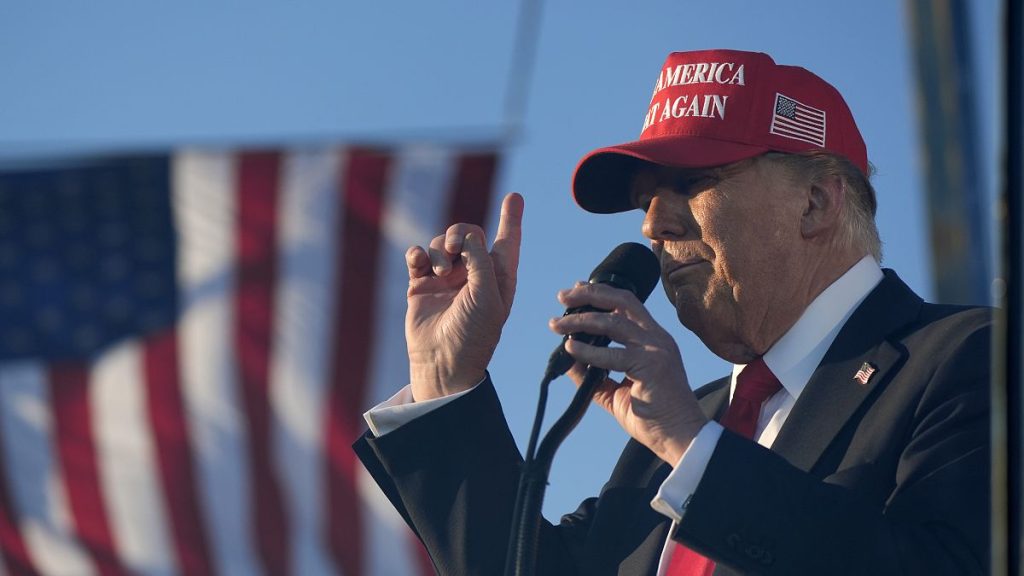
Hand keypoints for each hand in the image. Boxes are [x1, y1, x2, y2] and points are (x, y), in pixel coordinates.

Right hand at [405, 193, 523, 400]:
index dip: (511, 219)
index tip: (515, 197)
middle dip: (461, 233)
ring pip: (442, 243)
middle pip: (469, 234)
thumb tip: (467, 237)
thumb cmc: (474, 334)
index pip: (506, 242)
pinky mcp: (421, 285)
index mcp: (498, 278)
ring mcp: (446, 279)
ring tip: (439, 270)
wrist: (443, 362)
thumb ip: (481, 260)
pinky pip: (418, 256)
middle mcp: (473, 275)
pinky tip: (419, 262)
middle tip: (456, 249)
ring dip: (440, 249)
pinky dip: (418, 253)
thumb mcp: (487, 296)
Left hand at [548, 282, 707, 464]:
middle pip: (622, 301)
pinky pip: (612, 354)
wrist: (680, 438)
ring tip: (557, 325)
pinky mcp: (651, 366)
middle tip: (563, 297)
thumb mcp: (616, 392)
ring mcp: (656, 350)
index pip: (627, 304)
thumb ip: (594, 376)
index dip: (601, 294)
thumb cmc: (653, 417)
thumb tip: (567, 361)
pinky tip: (570, 349)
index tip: (576, 290)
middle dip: (590, 295)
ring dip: (581, 320)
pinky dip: (588, 350)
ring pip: (613, 322)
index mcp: (654, 340)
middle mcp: (657, 339)